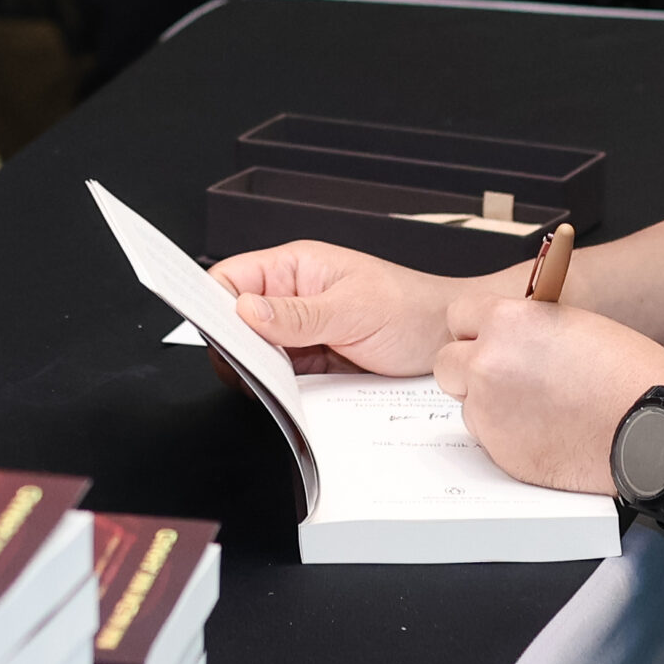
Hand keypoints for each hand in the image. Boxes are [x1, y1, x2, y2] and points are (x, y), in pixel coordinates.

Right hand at [213, 238, 508, 375]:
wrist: (449, 342)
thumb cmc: (412, 309)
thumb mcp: (353, 309)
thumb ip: (298, 314)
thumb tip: (245, 310)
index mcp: (295, 269)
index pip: (231, 279)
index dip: (214, 304)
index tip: (215, 334)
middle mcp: (292, 298)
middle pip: (236, 322)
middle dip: (238, 347)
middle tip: (254, 367)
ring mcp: (301, 333)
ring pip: (256, 354)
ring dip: (261, 372)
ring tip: (280, 382)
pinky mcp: (313, 363)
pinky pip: (281, 377)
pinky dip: (281, 390)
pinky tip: (292, 395)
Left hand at [434, 296, 663, 495]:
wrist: (651, 427)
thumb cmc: (626, 373)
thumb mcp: (571, 323)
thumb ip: (526, 327)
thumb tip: (505, 334)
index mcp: (507, 322)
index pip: (458, 316)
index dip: (475, 330)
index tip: (487, 339)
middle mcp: (488, 364)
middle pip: (447, 364)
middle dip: (470, 369)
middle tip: (504, 377)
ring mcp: (489, 411)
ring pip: (466, 403)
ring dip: (487, 404)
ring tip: (535, 408)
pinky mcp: (499, 451)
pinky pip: (486, 438)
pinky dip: (505, 435)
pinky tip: (543, 431)